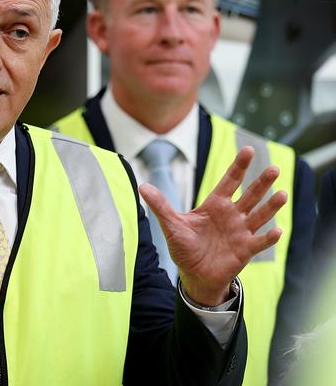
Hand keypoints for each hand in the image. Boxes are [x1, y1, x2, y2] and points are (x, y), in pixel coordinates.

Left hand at [139, 146, 285, 306]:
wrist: (194, 275)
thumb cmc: (185, 247)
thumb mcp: (171, 225)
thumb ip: (160, 206)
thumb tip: (142, 186)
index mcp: (214, 205)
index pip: (229, 181)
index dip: (239, 166)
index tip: (248, 150)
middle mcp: (231, 215)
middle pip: (250, 195)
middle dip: (261, 182)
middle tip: (274, 168)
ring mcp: (240, 232)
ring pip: (259, 215)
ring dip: (271, 206)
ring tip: (282, 194)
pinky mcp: (245, 250)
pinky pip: (259, 242)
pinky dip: (269, 237)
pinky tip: (278, 230)